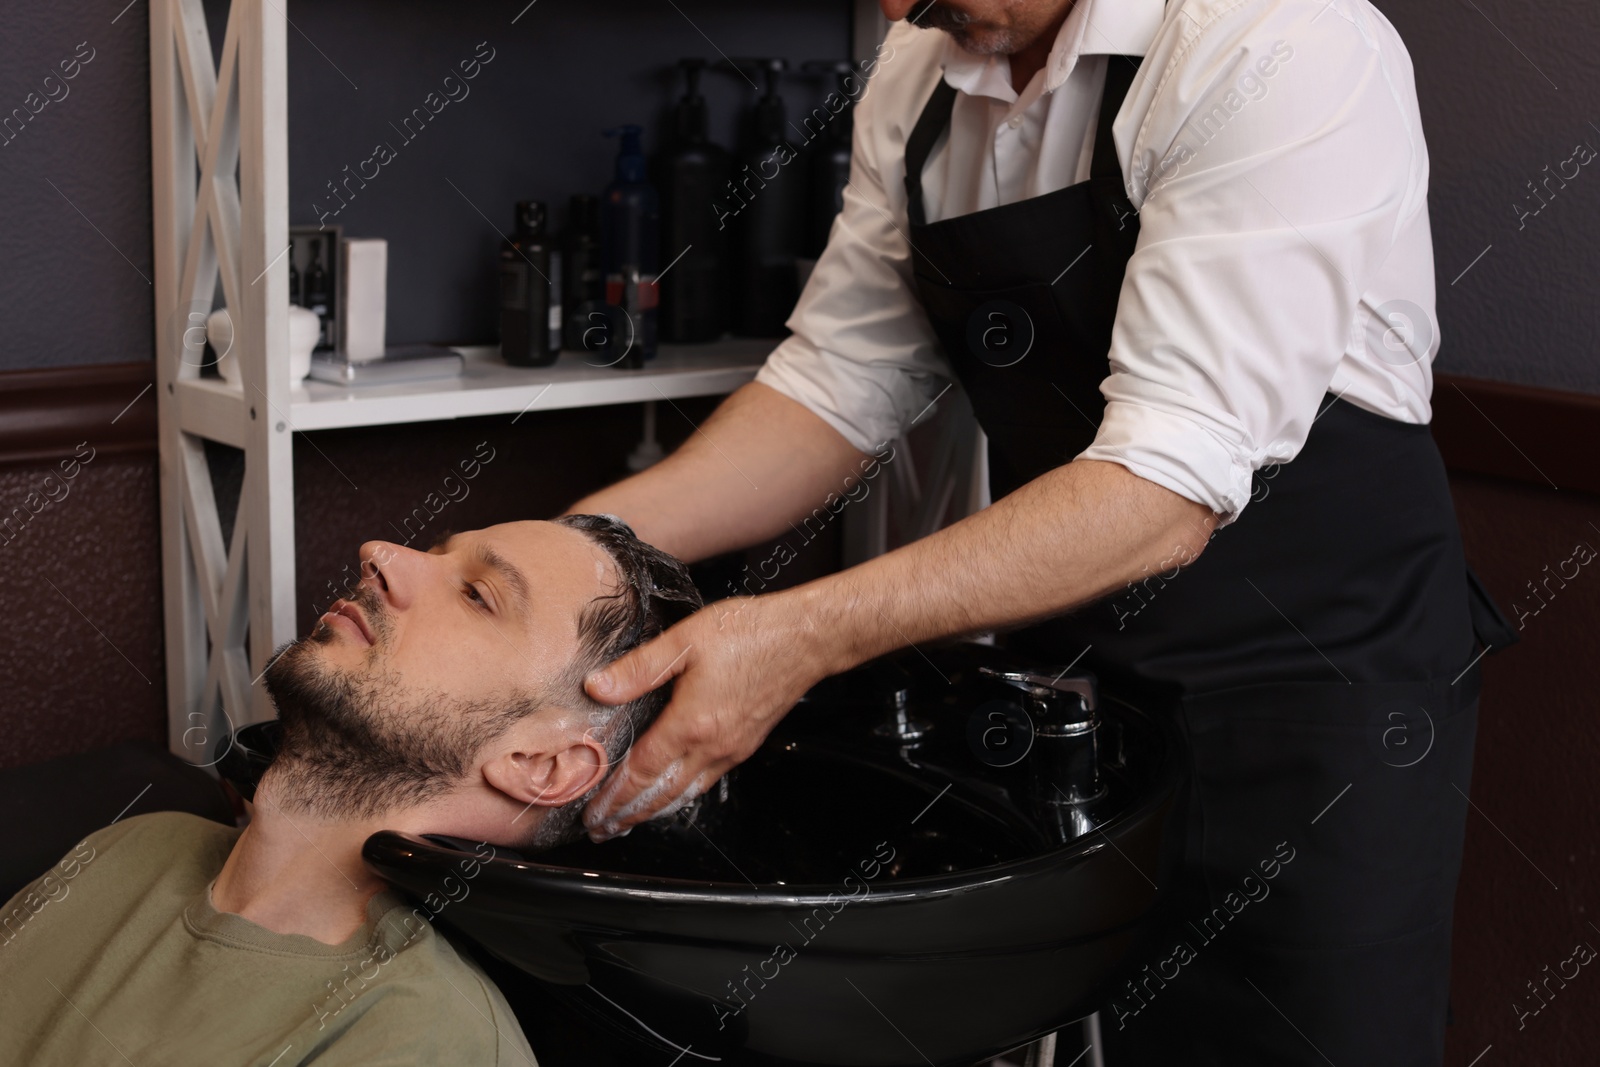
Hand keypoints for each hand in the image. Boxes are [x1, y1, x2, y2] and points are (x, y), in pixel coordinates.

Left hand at [580, 591, 829, 840]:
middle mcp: (712, 745)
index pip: (642, 771)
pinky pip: (708, 781)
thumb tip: (597, 687)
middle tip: (602, 830)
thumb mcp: (685, 640)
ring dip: (655, 811)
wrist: (806, 638)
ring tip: (630, 822)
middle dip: (629, 815)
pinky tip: (675, 794)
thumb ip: (639, 668)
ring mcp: (732, 748)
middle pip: (662, 794)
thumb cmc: (750, 632)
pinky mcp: (747, 744)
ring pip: (686, 793)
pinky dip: (683, 796)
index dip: (614, 795)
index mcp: (691, 723)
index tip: (593, 813)